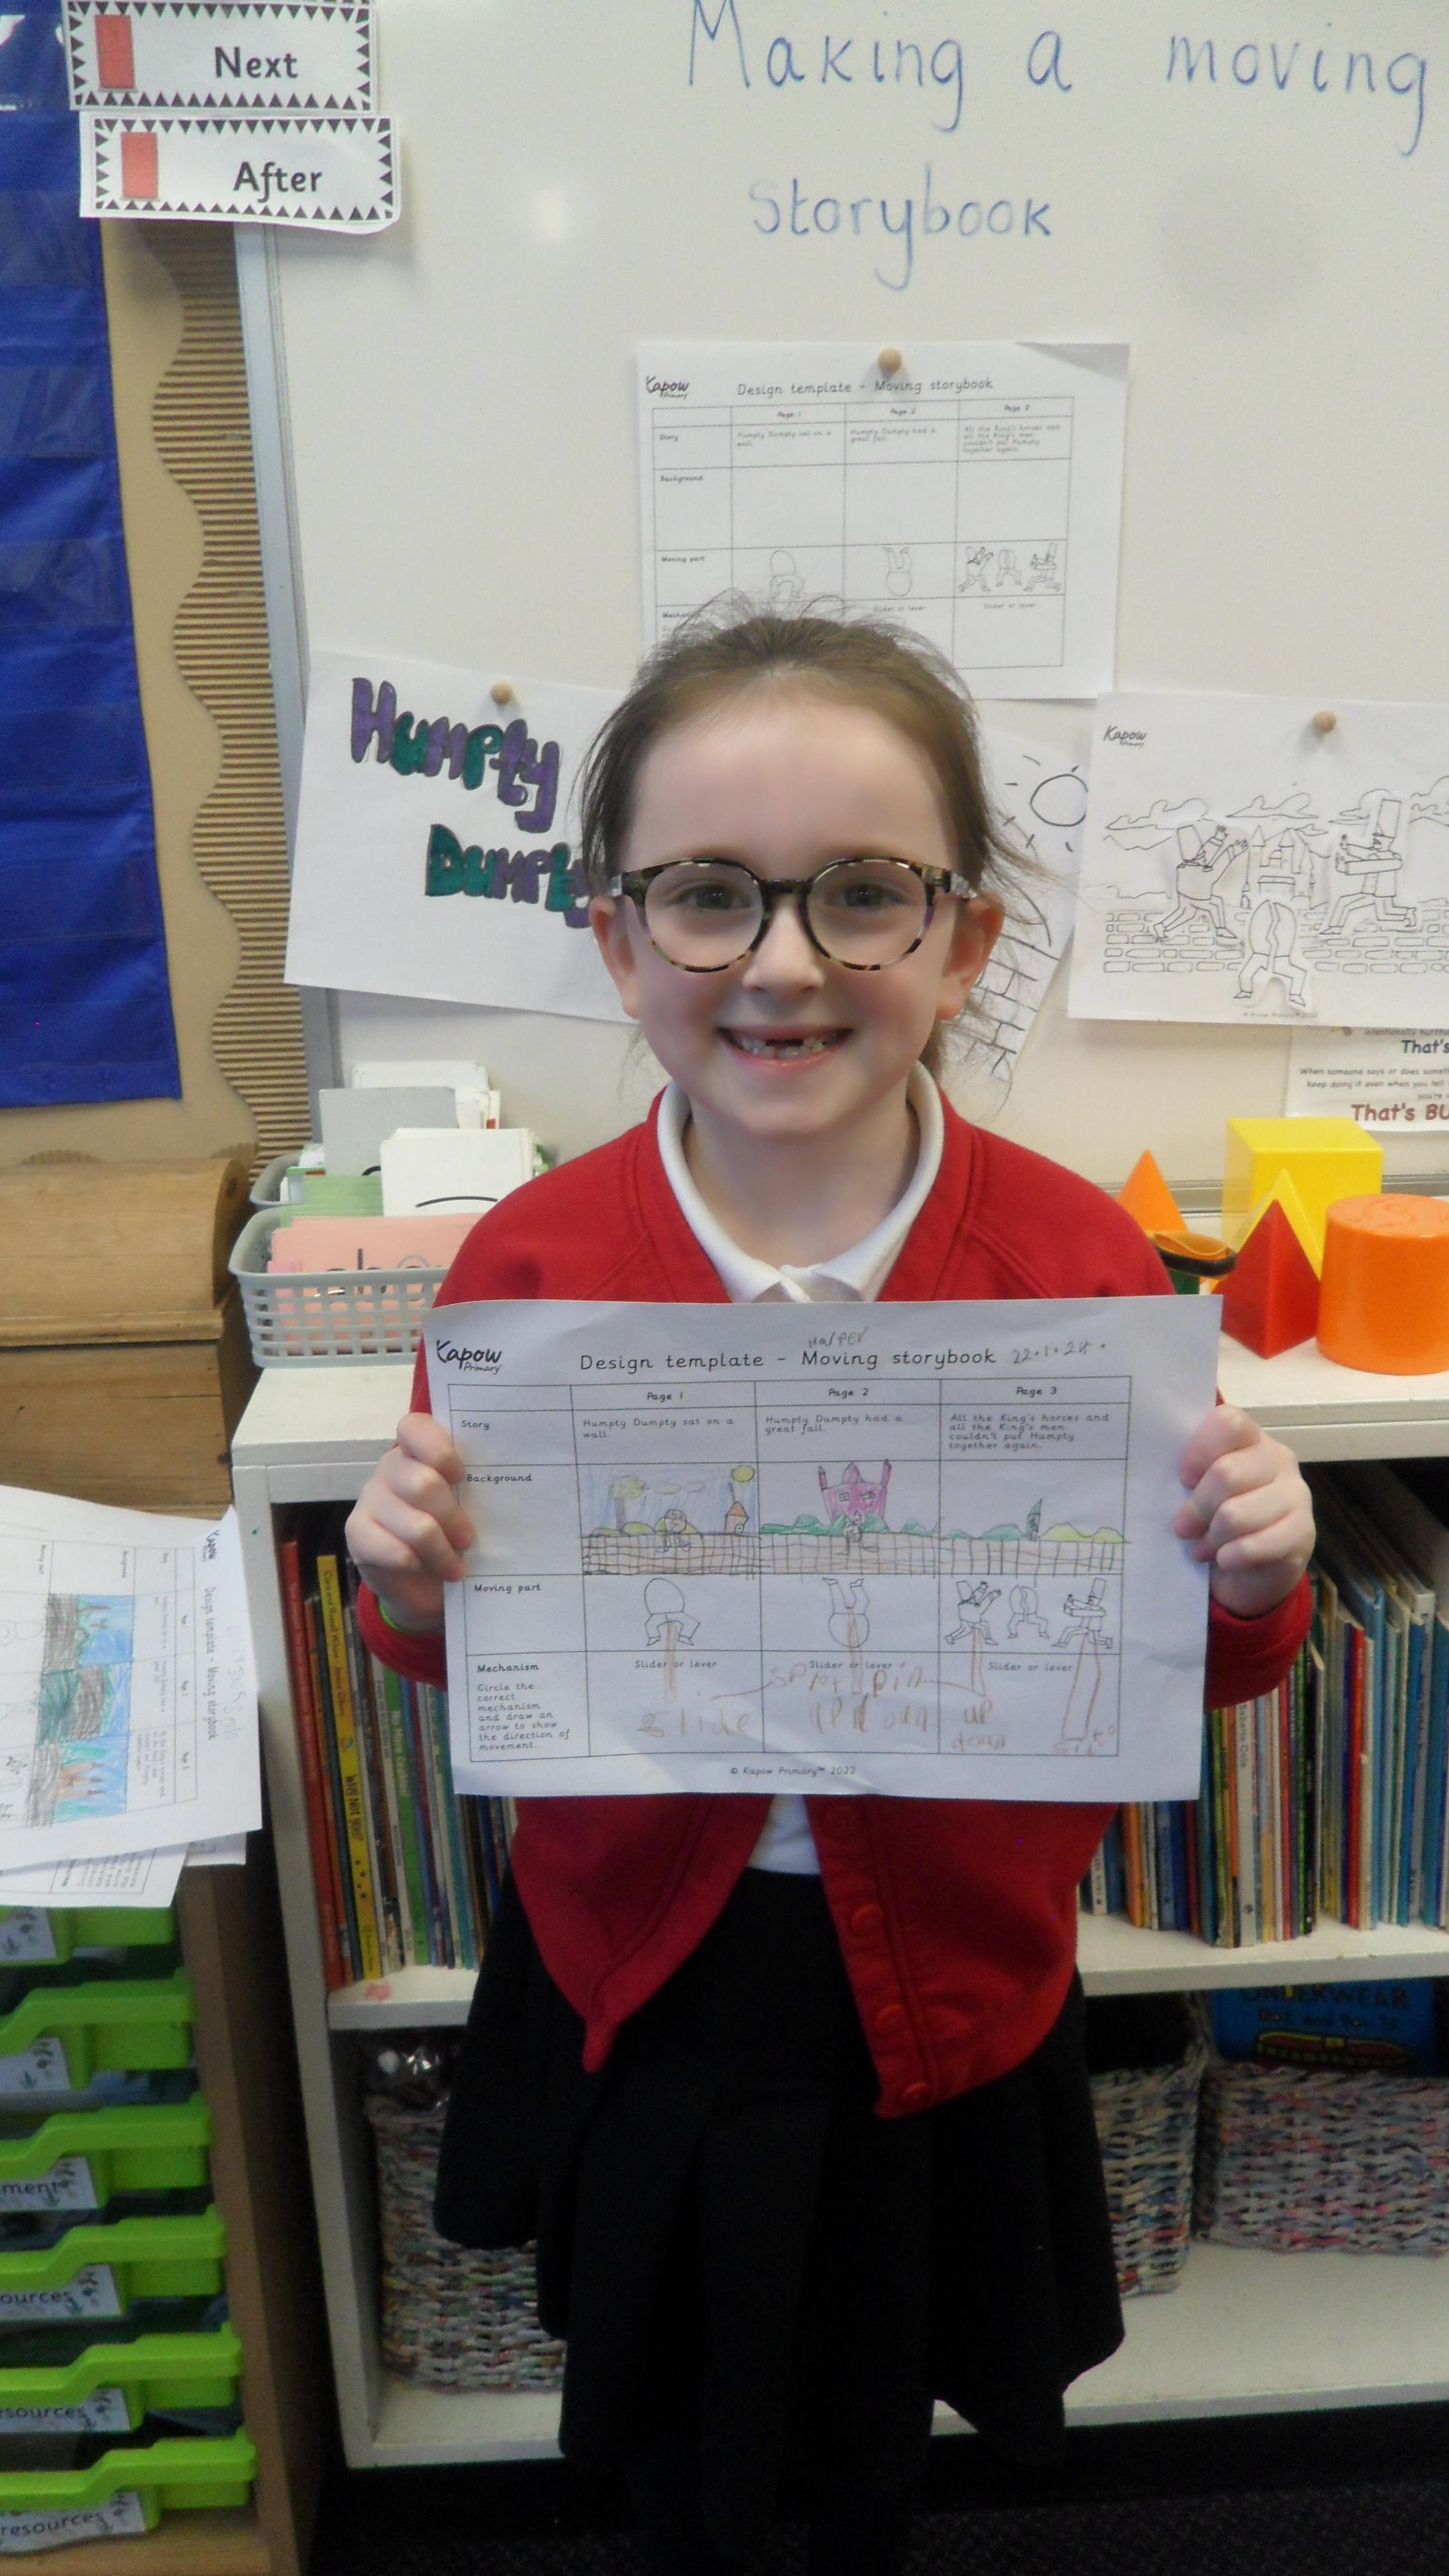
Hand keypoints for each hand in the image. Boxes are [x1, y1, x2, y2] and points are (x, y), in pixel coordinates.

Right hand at [344, 1413, 474, 1633]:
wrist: (427, 1583)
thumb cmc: (453, 1534)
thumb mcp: (469, 1507)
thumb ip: (476, 1490)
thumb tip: (508, 1486)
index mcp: (418, 1451)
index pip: (415, 1428)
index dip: (439, 1450)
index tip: (460, 1476)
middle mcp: (390, 1468)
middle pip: (422, 1484)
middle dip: (452, 1517)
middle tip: (469, 1539)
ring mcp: (370, 1500)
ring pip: (416, 1525)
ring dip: (442, 1552)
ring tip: (457, 1567)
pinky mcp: (358, 1533)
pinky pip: (394, 1550)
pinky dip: (419, 1565)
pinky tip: (429, 1571)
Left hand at [1173, 1406, 1313, 1618]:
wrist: (1254, 1569)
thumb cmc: (1217, 1519)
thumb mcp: (1199, 1492)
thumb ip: (1189, 1476)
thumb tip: (1160, 1480)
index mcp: (1250, 1439)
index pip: (1228, 1422)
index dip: (1200, 1450)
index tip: (1183, 1479)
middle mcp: (1278, 1459)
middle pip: (1226, 1473)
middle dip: (1197, 1507)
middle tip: (1183, 1528)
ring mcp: (1296, 1494)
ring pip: (1236, 1513)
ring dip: (1212, 1537)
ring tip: (1203, 1548)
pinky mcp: (1303, 1531)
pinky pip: (1255, 1544)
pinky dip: (1231, 1556)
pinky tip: (1224, 1560)